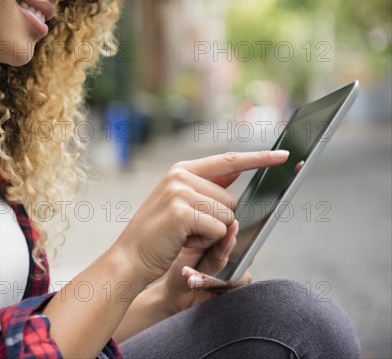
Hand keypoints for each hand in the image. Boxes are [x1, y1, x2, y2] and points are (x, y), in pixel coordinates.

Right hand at [110, 150, 288, 288]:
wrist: (130, 257)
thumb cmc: (158, 234)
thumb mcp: (180, 203)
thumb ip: (208, 187)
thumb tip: (237, 170)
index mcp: (181, 170)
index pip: (228, 161)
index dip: (258, 159)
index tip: (283, 156)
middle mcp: (181, 176)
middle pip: (232, 199)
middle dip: (219, 220)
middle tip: (189, 229)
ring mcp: (180, 192)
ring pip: (227, 216)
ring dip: (212, 233)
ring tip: (184, 235)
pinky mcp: (183, 211)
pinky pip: (218, 229)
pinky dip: (206, 242)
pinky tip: (183, 241)